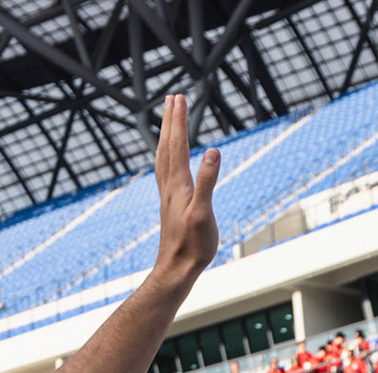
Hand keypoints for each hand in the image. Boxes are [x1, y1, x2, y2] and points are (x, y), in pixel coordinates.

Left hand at [151, 95, 220, 288]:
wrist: (176, 270)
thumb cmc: (192, 245)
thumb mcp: (203, 213)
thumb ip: (208, 181)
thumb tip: (214, 151)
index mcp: (178, 184)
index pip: (178, 144)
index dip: (179, 120)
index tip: (180, 97)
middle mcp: (169, 185)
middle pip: (167, 145)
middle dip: (170, 120)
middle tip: (173, 98)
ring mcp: (167, 195)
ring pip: (163, 157)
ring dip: (166, 135)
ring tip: (168, 119)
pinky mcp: (170, 204)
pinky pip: (165, 171)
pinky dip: (166, 156)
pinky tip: (169, 158)